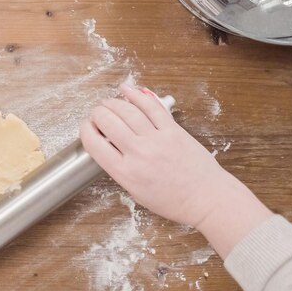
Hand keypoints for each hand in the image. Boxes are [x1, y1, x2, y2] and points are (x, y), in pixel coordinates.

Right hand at [80, 84, 270, 257]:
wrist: (206, 198)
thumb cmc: (173, 200)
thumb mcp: (135, 193)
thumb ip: (120, 170)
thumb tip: (110, 147)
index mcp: (125, 173)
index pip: (94, 144)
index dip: (85, 130)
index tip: (86, 126)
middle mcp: (138, 153)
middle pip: (108, 122)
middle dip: (97, 113)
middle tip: (96, 113)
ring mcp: (157, 139)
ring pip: (127, 111)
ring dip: (113, 103)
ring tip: (107, 102)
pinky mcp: (173, 130)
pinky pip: (151, 107)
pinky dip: (136, 96)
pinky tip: (127, 90)